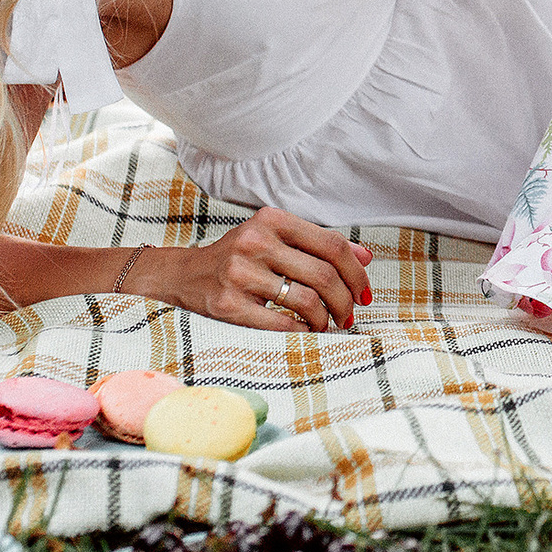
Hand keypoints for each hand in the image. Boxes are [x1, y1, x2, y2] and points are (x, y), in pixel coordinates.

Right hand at [151, 208, 374, 331]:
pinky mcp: (229, 304)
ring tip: (327, 324)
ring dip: (326, 319)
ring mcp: (240, 273)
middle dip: (345, 300)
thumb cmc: (240, 257)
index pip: (332, 245)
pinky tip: (306, 330)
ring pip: (307, 300)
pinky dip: (303, 330)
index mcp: (272, 220)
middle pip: (324, 274)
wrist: (184, 275)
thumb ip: (319, 245)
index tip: (364, 293)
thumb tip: (366, 257)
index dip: (356, 272)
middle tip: (349, 315)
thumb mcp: (276, 240)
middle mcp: (255, 242)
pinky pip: (282, 323)